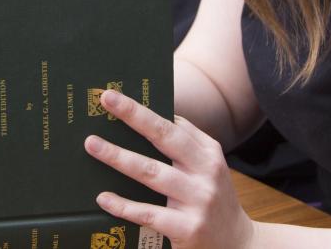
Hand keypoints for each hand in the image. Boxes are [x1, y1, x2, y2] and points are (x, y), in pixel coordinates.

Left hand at [84, 90, 254, 248]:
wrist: (238, 245)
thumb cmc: (212, 199)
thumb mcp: (207, 168)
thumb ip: (184, 146)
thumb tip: (143, 120)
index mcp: (208, 152)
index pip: (171, 124)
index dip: (141, 109)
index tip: (113, 96)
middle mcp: (205, 171)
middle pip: (164, 137)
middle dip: (133, 116)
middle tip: (106, 99)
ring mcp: (198, 200)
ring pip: (151, 172)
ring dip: (118, 156)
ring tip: (92, 144)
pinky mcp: (188, 228)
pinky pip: (149, 213)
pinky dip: (124, 205)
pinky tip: (104, 197)